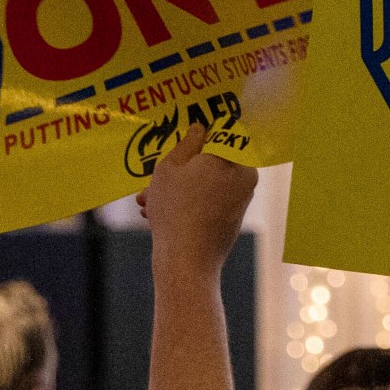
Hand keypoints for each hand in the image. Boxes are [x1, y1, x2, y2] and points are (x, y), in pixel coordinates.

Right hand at [137, 123, 256, 280]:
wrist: (187, 260)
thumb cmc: (177, 208)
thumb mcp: (171, 167)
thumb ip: (188, 143)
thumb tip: (201, 128)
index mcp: (235, 159)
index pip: (222, 133)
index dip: (198, 135)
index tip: (180, 141)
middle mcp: (244, 179)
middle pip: (209, 163)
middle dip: (179, 169)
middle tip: (154, 178)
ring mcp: (239, 201)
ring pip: (204, 184)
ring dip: (175, 189)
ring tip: (145, 200)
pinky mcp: (230, 220)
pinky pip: (207, 202)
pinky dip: (185, 204)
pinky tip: (154, 214)